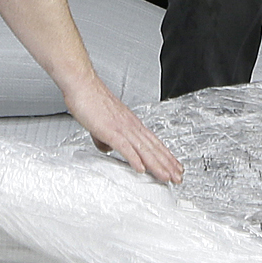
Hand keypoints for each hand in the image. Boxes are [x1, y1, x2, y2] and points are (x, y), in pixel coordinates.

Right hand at [67, 84, 183, 183]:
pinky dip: (134, 159)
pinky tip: (141, 169)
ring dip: (156, 165)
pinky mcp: (110, 131)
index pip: (153, 142)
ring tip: (166, 176)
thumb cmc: (92, 100)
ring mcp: (122, 128)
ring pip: (144, 149)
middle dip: (167, 164)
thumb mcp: (103, 124)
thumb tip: (108, 149)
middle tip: (178, 177)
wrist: (83, 85)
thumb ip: (107, 137)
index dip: (165, 155)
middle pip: (153, 148)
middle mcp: (131, 126)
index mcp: (131, 124)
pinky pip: (125, 147)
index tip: (174, 166)